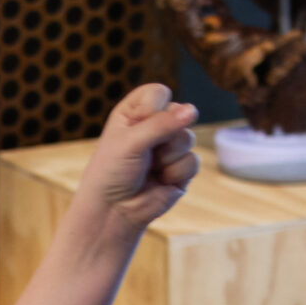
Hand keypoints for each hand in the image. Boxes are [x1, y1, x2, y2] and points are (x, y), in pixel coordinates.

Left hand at [77, 84, 199, 233]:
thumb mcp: (131, 142)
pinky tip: (160, 181)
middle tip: (142, 154)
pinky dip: (176, 173)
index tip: (137, 127)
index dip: (153, 109)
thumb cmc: (112, 173)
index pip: (159, 93)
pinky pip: (193, 161)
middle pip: (179, 114)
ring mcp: (169, 148)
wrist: (113, 211)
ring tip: (149, 169)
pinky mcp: (181, 169)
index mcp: (135, 112)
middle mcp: (154, 127)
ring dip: (168, 157)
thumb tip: (193, 110)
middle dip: (163, 136)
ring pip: (188, 138)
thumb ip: (161, 124)